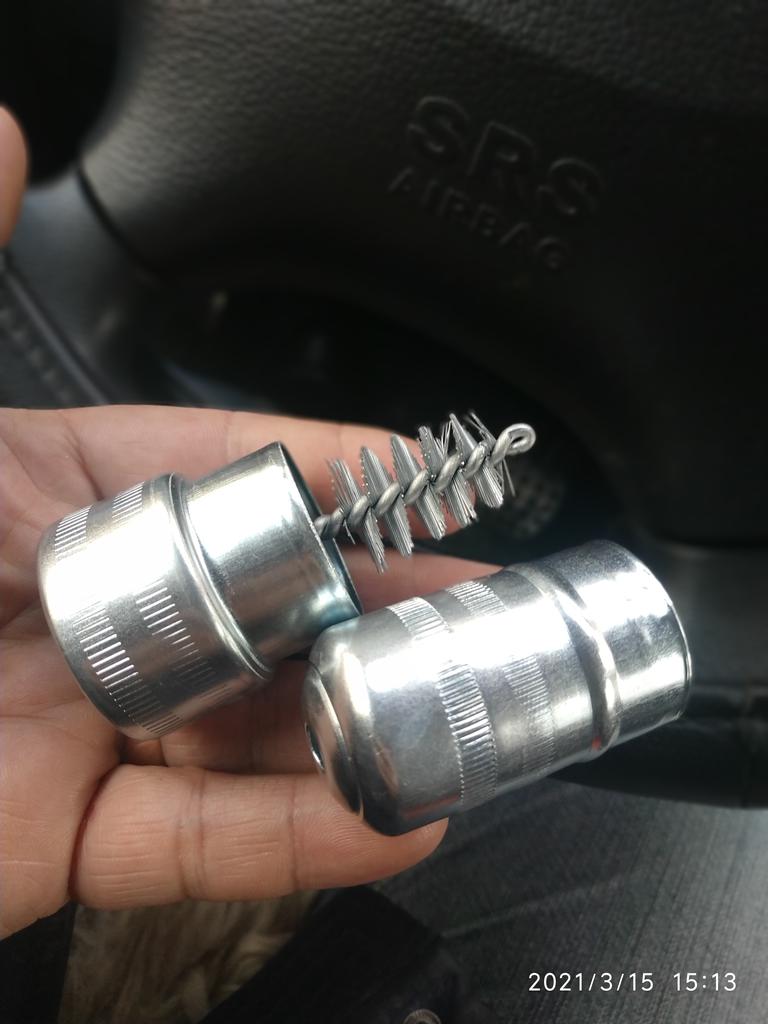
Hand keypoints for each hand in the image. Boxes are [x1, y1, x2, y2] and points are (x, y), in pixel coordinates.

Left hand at [0, 109, 490, 936]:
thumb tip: (1, 129)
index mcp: (57, 500)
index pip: (231, 476)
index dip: (338, 476)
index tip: (436, 474)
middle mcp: (89, 615)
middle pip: (268, 610)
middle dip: (385, 611)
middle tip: (486, 607)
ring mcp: (85, 731)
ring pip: (255, 733)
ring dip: (366, 728)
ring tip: (470, 716)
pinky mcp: (66, 840)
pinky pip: (203, 844)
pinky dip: (301, 838)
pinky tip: (394, 816)